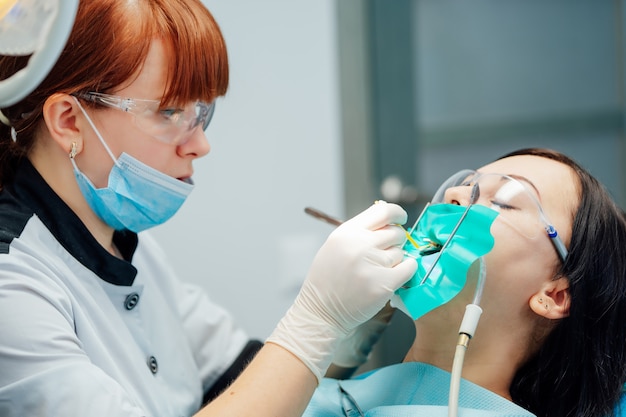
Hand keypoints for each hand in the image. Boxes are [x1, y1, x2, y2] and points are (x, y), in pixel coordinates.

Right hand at [267, 201, 416, 381]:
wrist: (321, 313)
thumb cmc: (329, 280)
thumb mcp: (336, 246)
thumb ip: (360, 231)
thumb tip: (389, 219)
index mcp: (347, 232)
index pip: (384, 210)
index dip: (397, 214)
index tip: (400, 220)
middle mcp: (359, 245)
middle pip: (396, 232)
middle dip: (396, 241)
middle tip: (385, 253)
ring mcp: (372, 265)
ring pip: (401, 252)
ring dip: (395, 260)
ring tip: (377, 271)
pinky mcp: (384, 284)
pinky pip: (409, 268)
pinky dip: (406, 271)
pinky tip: (393, 276)